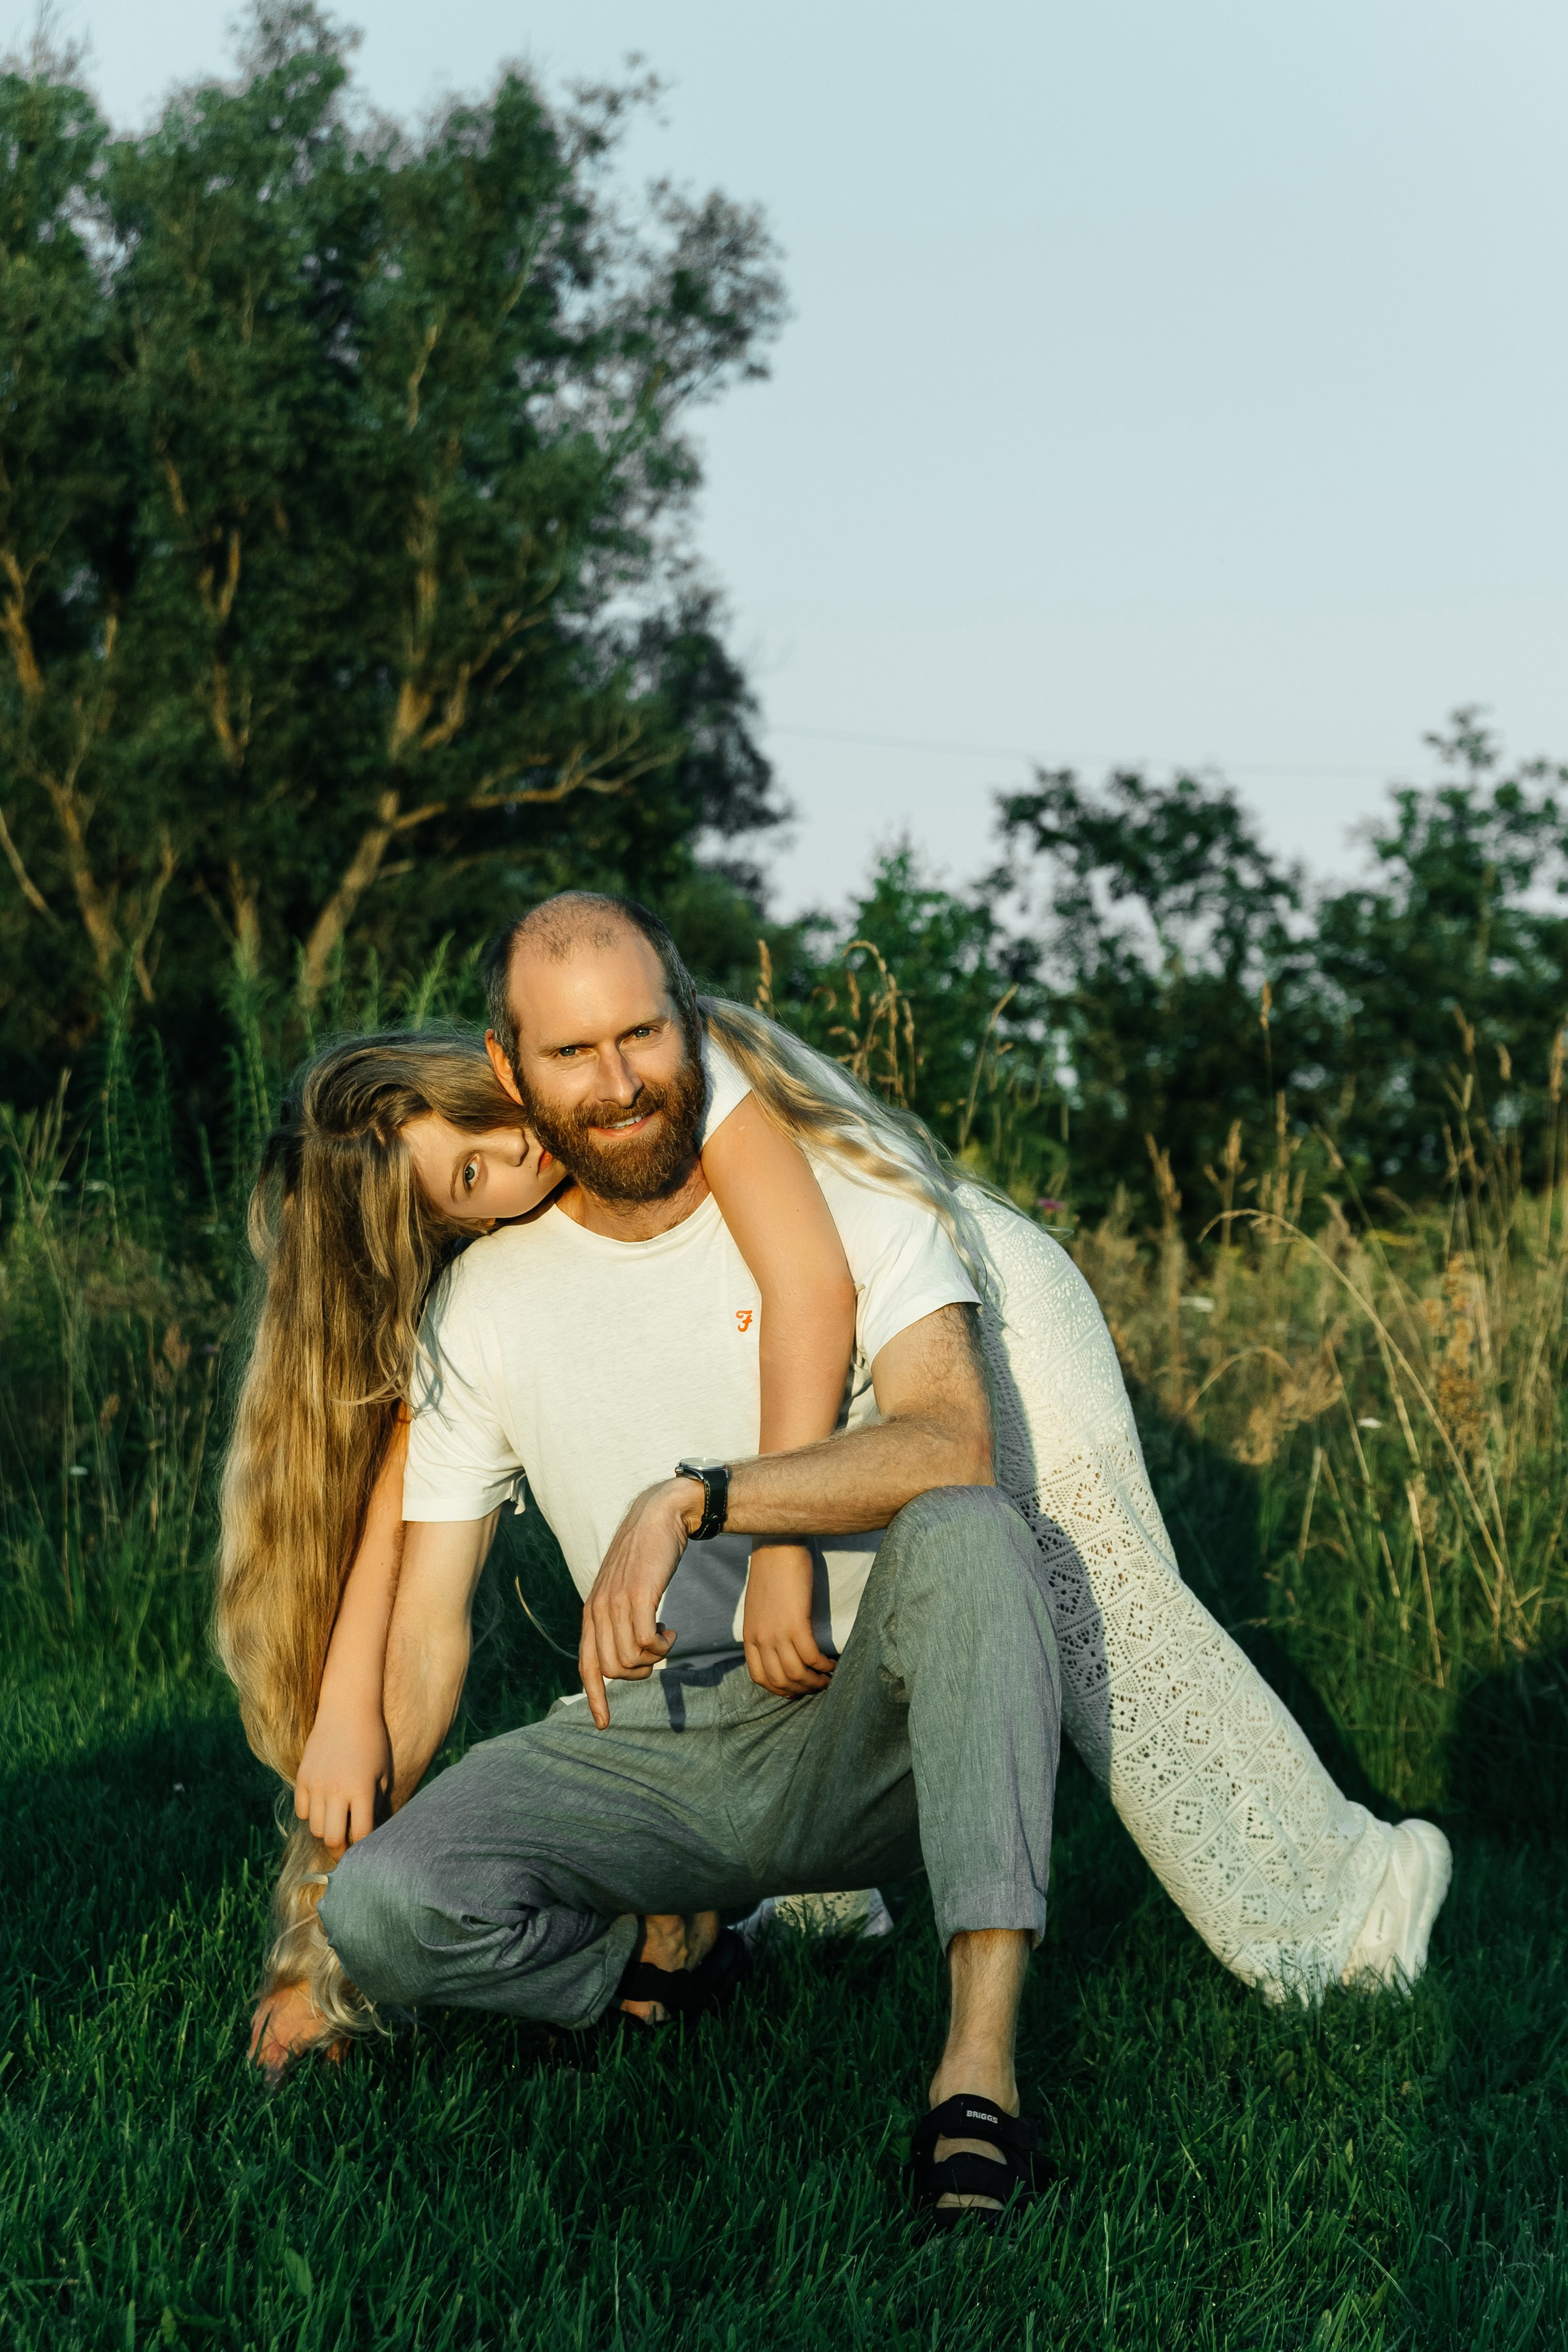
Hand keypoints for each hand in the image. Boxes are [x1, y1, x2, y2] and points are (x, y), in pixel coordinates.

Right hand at [293, 1703, 391, 1855]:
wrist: (347, 1709)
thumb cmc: (372, 1741)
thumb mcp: (383, 1772)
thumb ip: (378, 1803)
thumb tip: (373, 1831)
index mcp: (361, 1789)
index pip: (361, 1834)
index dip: (364, 1847)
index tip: (366, 1851)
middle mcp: (336, 1790)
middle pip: (332, 1839)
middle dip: (341, 1850)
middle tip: (347, 1849)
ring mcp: (316, 1784)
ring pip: (315, 1828)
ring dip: (326, 1831)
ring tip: (337, 1825)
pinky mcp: (302, 1777)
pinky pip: (302, 1811)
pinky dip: (312, 1815)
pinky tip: (323, 1806)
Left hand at [580, 1478, 691, 1727]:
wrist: (660, 1516)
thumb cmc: (647, 1556)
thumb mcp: (625, 1590)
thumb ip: (619, 1619)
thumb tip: (627, 1653)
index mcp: (592, 1611)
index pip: (586, 1665)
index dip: (594, 1697)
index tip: (603, 1723)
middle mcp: (598, 1610)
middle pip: (611, 1669)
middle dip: (638, 1672)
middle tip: (656, 1654)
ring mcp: (616, 1603)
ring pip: (629, 1659)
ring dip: (653, 1658)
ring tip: (665, 1637)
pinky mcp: (638, 1596)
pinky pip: (645, 1643)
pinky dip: (661, 1646)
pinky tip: (669, 1629)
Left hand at [743, 1542, 836, 1697]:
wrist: (776, 1548)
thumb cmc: (771, 1573)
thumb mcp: (759, 1608)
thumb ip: (765, 1629)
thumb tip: (781, 1649)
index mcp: (750, 1636)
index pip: (760, 1677)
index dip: (779, 1689)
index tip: (795, 1690)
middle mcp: (761, 1639)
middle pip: (781, 1680)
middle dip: (802, 1688)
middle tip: (818, 1685)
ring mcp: (777, 1633)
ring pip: (797, 1673)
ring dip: (815, 1681)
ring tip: (828, 1678)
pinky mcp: (796, 1623)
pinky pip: (811, 1656)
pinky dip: (823, 1665)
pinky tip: (832, 1663)